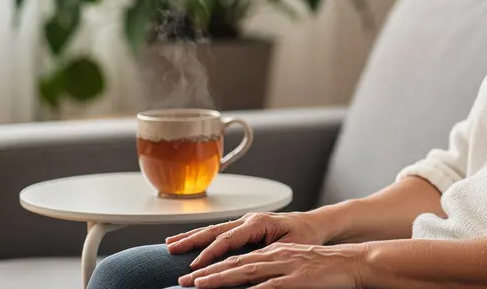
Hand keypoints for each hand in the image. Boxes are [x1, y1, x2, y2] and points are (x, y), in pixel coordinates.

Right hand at [166, 212, 328, 269]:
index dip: (210, 253)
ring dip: (191, 236)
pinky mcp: (246, 227)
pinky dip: (202, 236)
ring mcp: (246, 221)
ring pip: (214, 229)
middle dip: (191, 241)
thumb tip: (245, 267)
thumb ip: (266, 255)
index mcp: (259, 222)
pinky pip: (219, 232)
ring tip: (170, 244)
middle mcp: (250, 219)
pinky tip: (188, 241)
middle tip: (170, 250)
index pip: (228, 239)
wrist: (316, 225)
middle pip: (215, 230)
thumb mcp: (289, 248)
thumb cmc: (306, 236)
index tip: (194, 267)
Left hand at [176, 242, 367, 287]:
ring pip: (245, 271)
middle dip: (208, 273)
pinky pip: (268, 287)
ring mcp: (285, 266)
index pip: (238, 258)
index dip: (214, 266)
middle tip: (183, 282)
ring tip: (199, 286)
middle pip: (235, 263)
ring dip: (220, 279)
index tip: (193, 276)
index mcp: (275, 252)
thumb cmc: (328, 268)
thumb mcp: (297, 266)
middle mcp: (276, 255)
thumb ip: (276, 273)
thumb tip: (256, 285)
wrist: (354, 262)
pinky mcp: (295, 279)